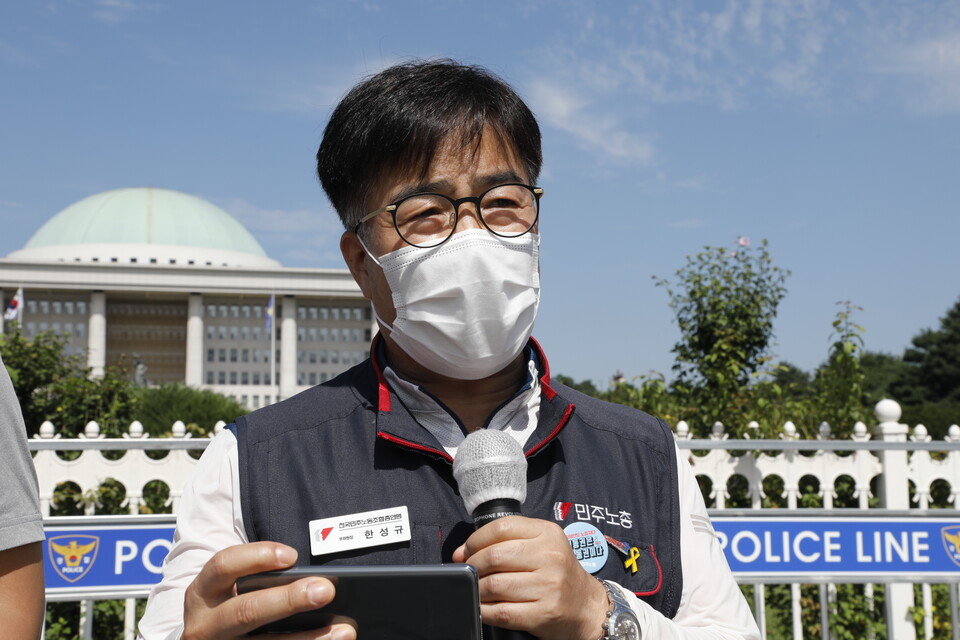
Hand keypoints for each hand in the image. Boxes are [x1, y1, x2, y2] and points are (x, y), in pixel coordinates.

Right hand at [181, 542, 356, 639]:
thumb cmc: (228, 608)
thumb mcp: (229, 592)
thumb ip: (259, 582)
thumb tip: (313, 580)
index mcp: (203, 592)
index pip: (223, 566)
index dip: (257, 557)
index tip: (292, 555)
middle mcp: (205, 624)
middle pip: (247, 611)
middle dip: (288, 600)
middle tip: (326, 590)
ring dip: (308, 639)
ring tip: (343, 631)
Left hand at [452, 516, 608, 639]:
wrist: (586, 607)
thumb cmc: (558, 574)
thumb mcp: (542, 546)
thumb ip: (506, 542)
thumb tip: (462, 552)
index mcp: (548, 533)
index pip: (501, 527)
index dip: (476, 540)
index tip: (466, 551)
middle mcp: (551, 556)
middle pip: (494, 556)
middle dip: (473, 566)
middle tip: (470, 572)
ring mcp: (548, 586)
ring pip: (493, 585)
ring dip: (477, 589)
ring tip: (478, 590)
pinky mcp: (543, 613)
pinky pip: (501, 612)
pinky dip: (485, 610)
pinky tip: (485, 607)